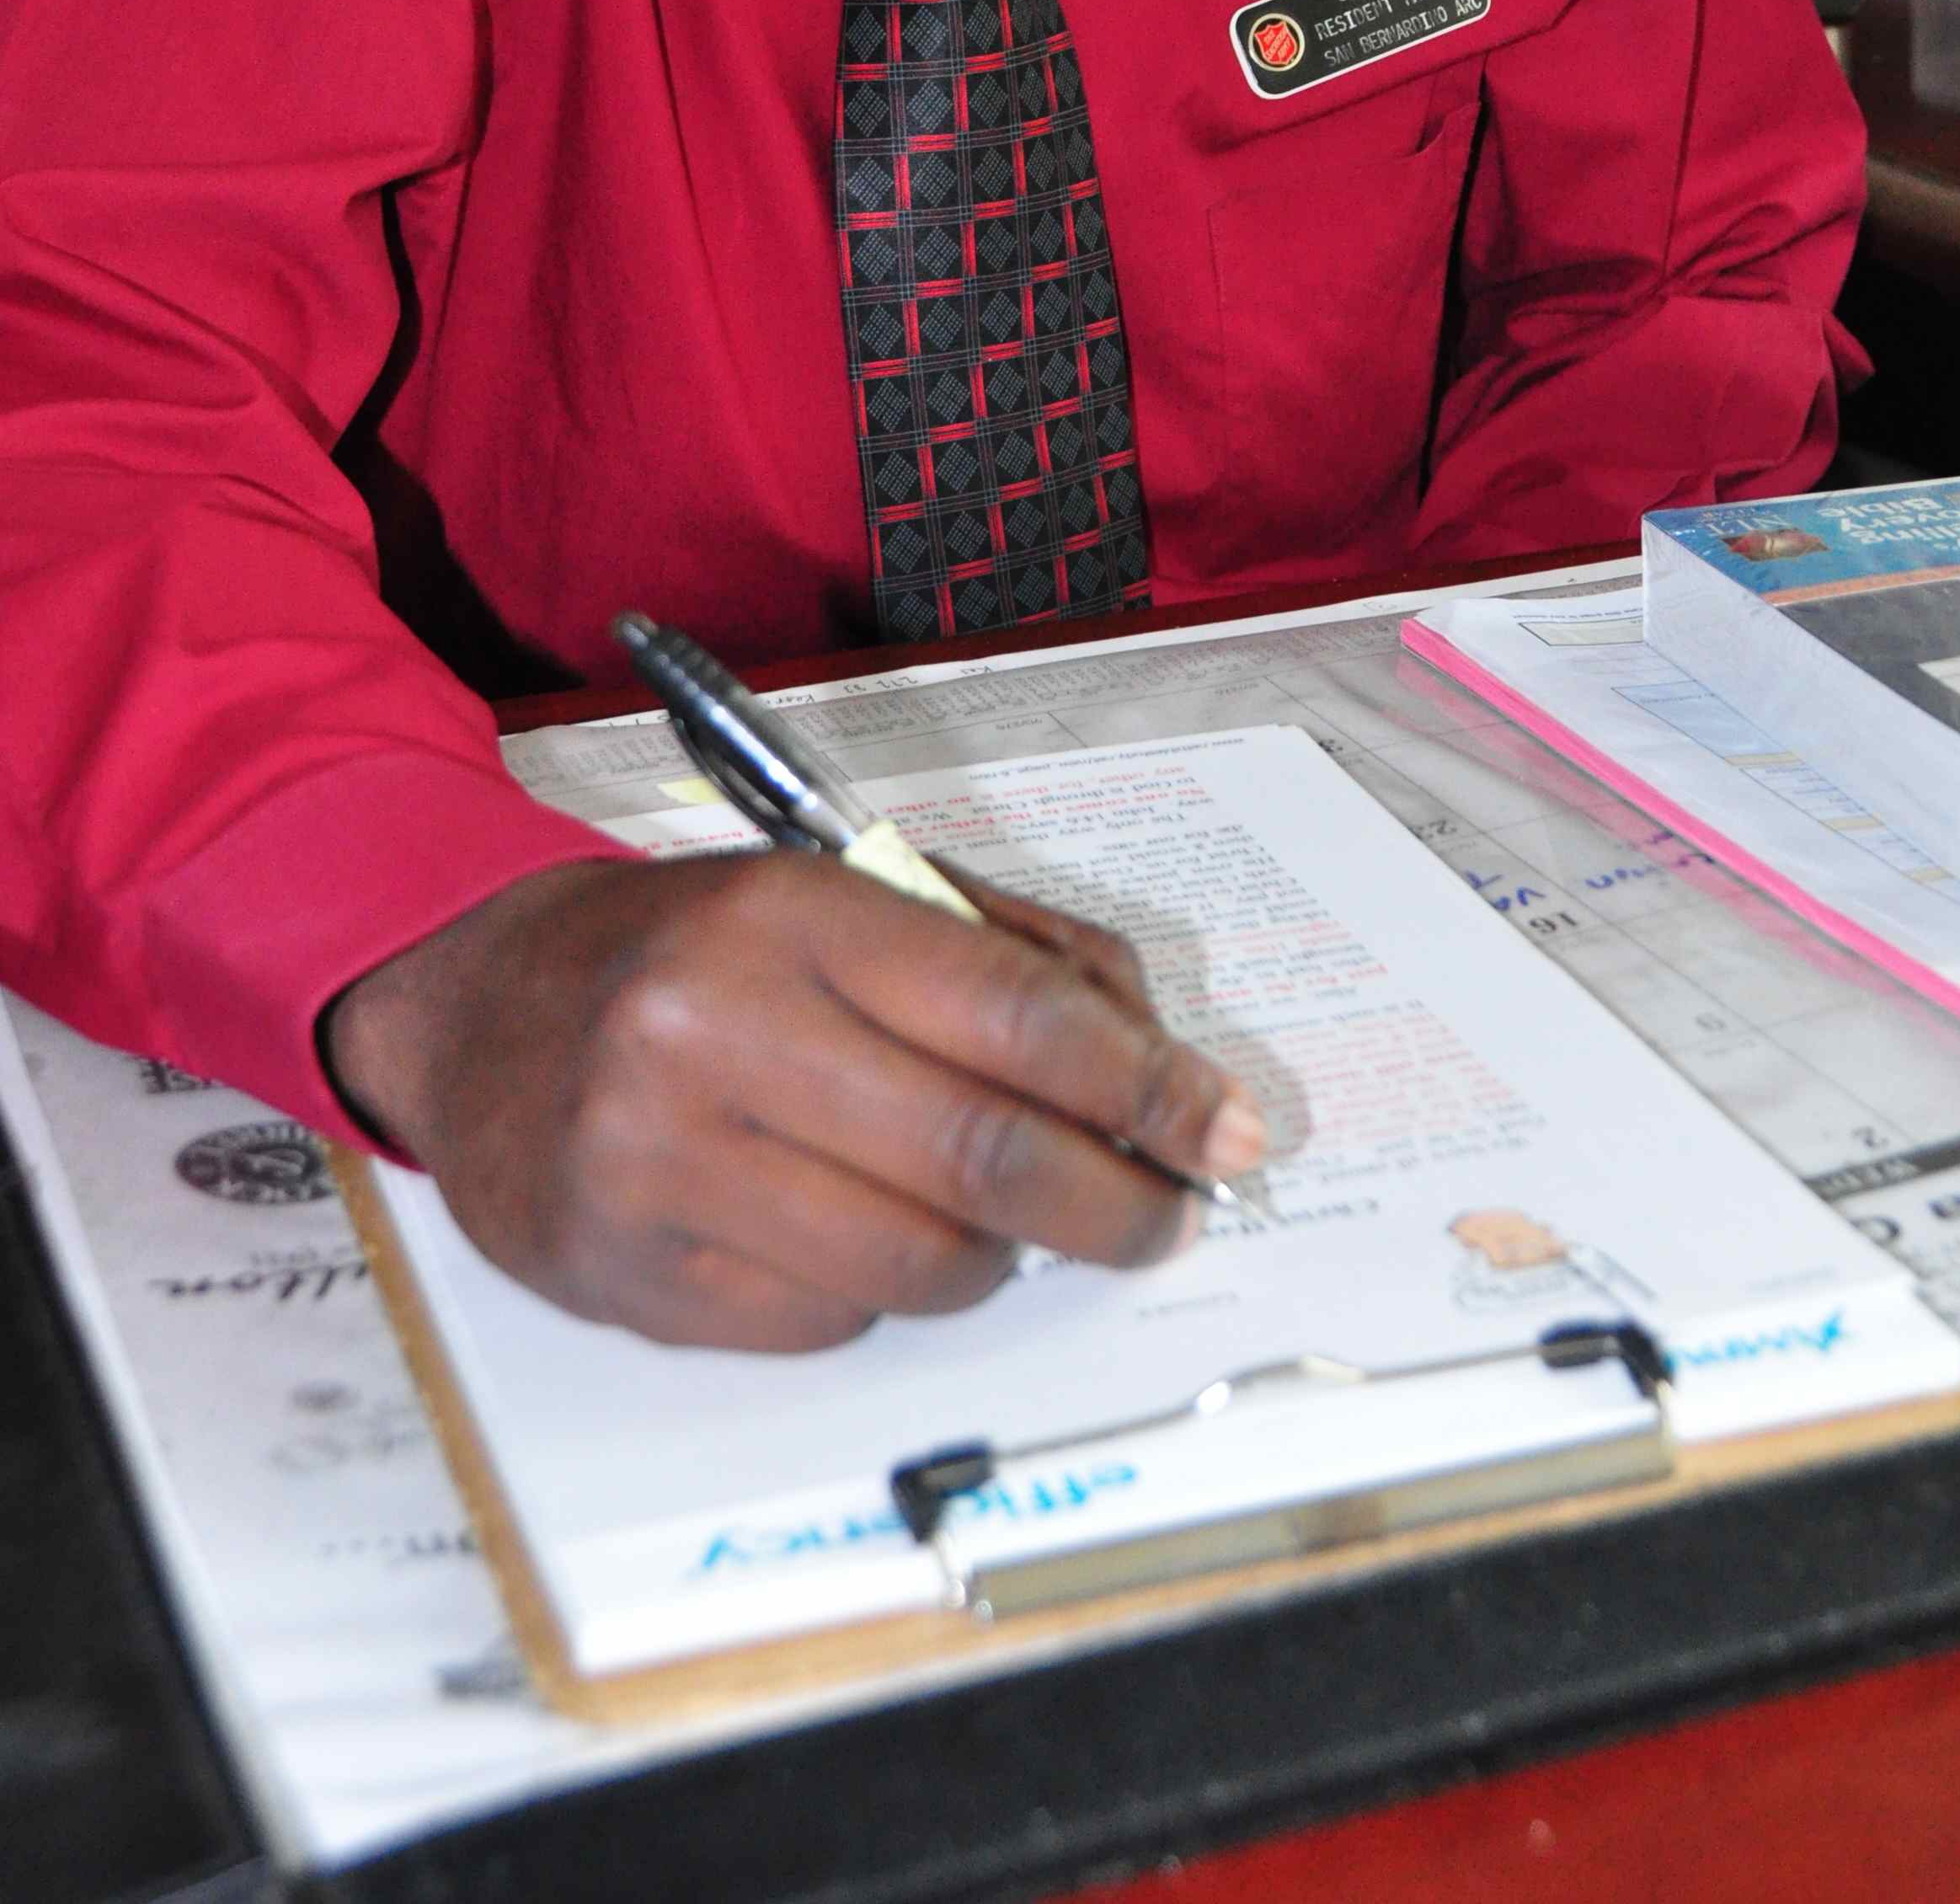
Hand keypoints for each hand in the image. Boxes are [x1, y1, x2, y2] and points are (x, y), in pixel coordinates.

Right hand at [325, 854, 1264, 1351]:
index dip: (1148, 1085)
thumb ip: (1010, 957)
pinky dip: (886, 1292)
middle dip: (1117, 1200)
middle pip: (983, 1155)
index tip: (1223, 1126)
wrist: (481, 1013)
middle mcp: (717, 1034)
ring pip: (918, 1261)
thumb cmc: (700, 948)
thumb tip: (1156, 1069)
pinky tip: (869, 1235)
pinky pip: (831, 1322)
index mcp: (789, 913)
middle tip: (1172, 1213)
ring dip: (1002, 1255)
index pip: (1015, 1015)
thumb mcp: (846, 894)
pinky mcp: (637, 1279)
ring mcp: (665, 1166)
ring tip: (1008, 1220)